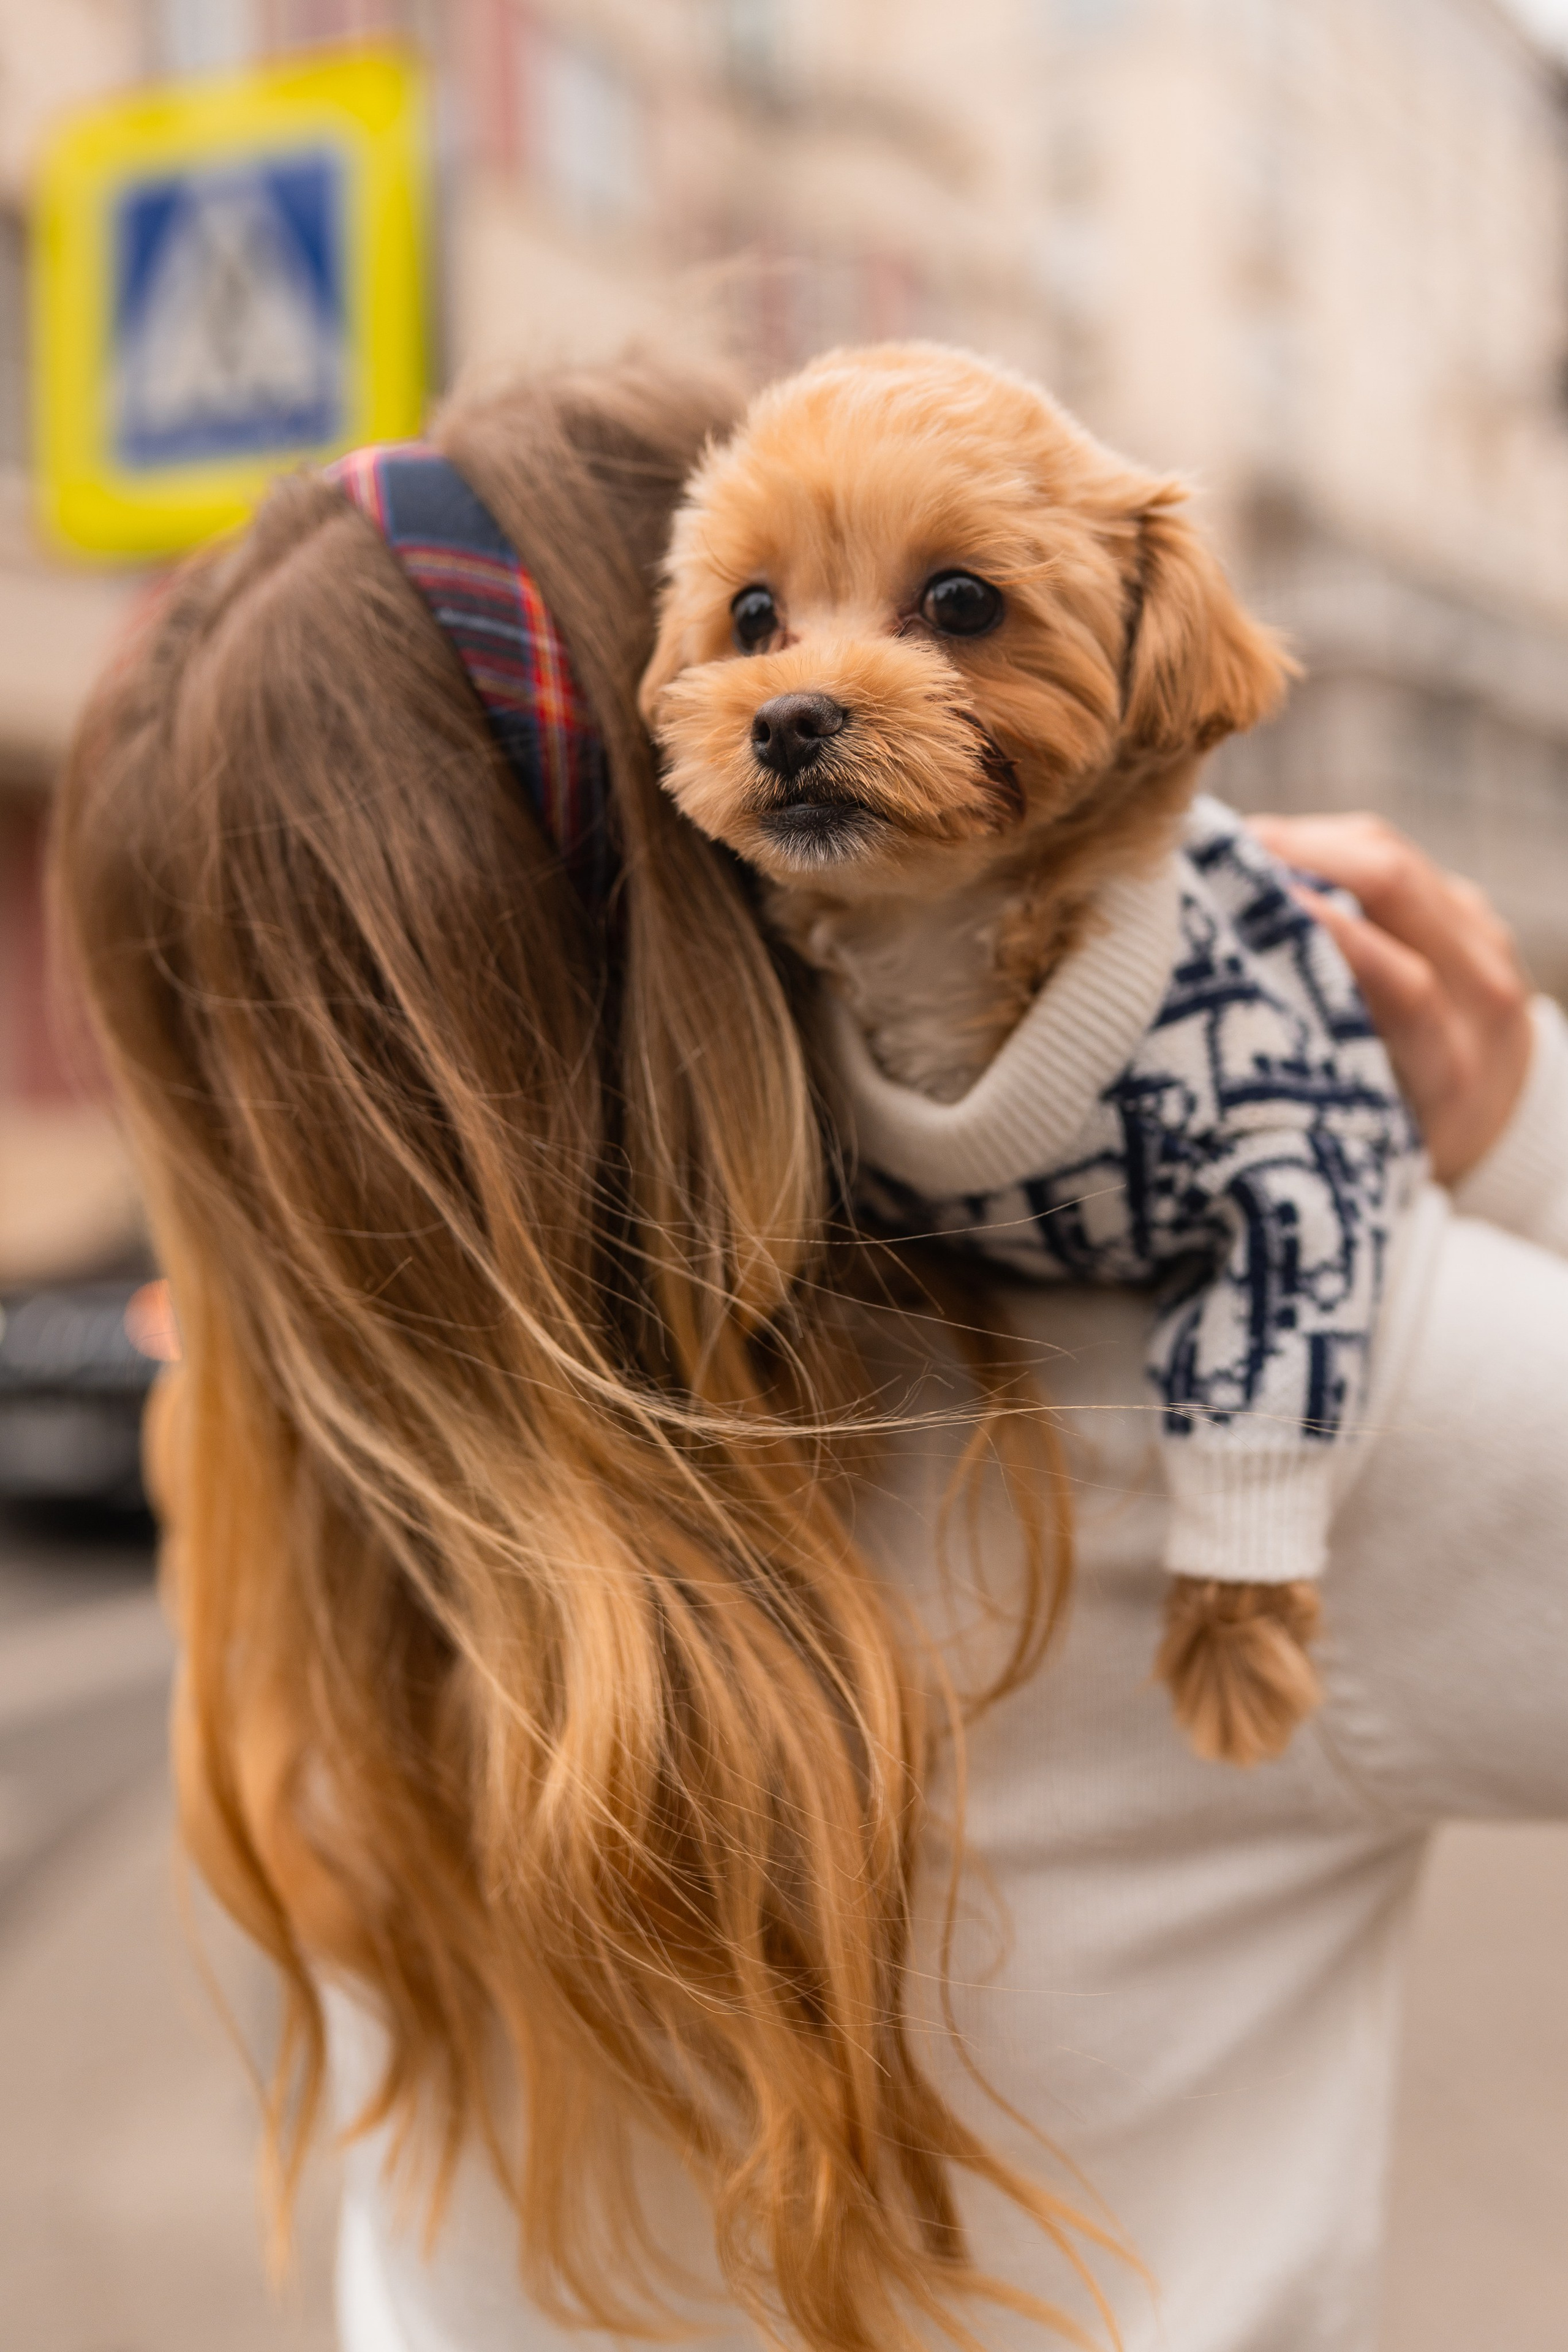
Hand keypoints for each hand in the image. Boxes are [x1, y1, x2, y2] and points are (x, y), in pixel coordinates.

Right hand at [1248, 812, 1533, 1185]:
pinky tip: (1277, 852)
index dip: (1324, 936)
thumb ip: (1320, 1088)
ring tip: (1237, 848)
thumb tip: (1226, 1036)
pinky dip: (1330, 847)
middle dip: (1303, 857)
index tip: (1239, 914)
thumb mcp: (1367, 1136)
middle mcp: (1481, 995)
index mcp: (1455, 1069)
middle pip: (1396, 886)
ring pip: (1393, 856)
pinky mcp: (1470, 909)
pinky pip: (1397, 854)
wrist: (1497, 1124)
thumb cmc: (1401, 1138)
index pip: (1400, 985)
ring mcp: (1483, 941)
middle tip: (1219, 859)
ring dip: (1309, 842)